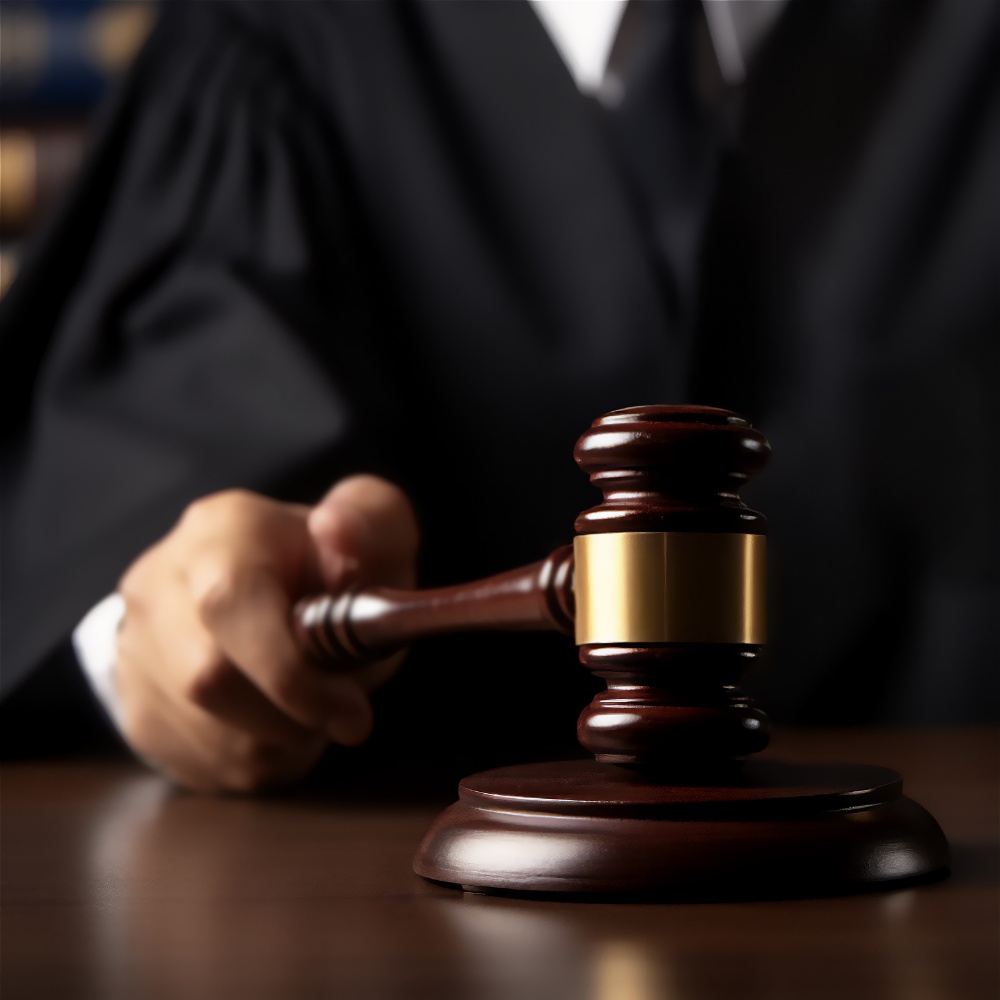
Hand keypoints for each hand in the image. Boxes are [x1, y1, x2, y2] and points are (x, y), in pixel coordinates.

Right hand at [115, 476, 418, 791]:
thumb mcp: (373, 529)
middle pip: (208, 679)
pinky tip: (277, 721)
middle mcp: (160, 582)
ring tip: (308, 706)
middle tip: (341, 710)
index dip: (288, 671)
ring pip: (208, 733)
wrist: (273, 592)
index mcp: (220, 531)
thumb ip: (371, 519)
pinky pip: (197, 761)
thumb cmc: (332, 566)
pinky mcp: (134, 702)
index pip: (229, 603)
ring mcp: (135, 645)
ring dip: (279, 739)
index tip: (351, 709)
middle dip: (291, 713)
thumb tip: (338, 528)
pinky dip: (255, 758)